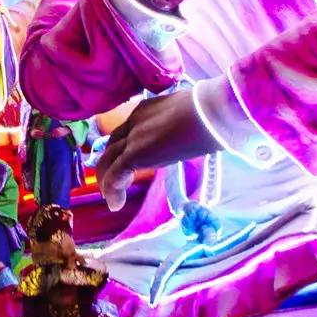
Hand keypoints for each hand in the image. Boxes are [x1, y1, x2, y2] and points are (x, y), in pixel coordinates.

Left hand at [96, 91, 217, 208]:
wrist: (208, 113)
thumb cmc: (208, 114)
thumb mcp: (186, 120)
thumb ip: (179, 128)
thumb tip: (190, 138)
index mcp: (145, 111)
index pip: (127, 131)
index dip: (122, 148)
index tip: (124, 163)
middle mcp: (134, 121)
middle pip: (112, 145)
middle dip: (108, 164)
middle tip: (111, 182)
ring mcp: (133, 137)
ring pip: (109, 160)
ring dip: (107, 180)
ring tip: (111, 198)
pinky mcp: (135, 153)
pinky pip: (116, 174)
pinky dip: (113, 190)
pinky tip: (116, 204)